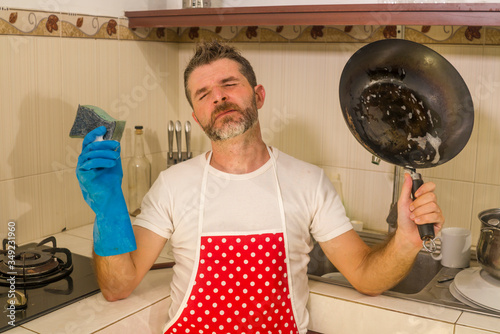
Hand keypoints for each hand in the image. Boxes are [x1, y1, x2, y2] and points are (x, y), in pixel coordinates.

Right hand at [76, 126, 136, 255]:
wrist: (110, 198)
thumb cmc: (111, 182)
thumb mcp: (114, 164)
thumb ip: (113, 153)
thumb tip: (116, 143)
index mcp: (90, 157)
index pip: (88, 142)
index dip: (94, 134)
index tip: (103, 128)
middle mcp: (83, 162)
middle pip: (90, 147)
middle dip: (103, 144)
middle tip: (115, 145)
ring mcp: (82, 169)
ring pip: (90, 154)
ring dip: (105, 153)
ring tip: (116, 157)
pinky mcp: (83, 176)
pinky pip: (90, 164)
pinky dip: (102, 161)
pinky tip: (111, 163)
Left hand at [396, 173, 444, 247]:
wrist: (406, 234)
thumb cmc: (404, 220)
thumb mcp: (402, 202)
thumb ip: (406, 188)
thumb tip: (407, 176)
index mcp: (423, 197)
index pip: (431, 186)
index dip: (424, 189)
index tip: (416, 194)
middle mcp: (431, 204)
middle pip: (431, 196)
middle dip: (418, 204)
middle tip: (412, 210)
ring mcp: (436, 212)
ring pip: (432, 206)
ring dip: (419, 213)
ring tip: (414, 217)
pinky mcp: (439, 221)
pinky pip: (435, 216)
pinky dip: (424, 219)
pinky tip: (419, 222)